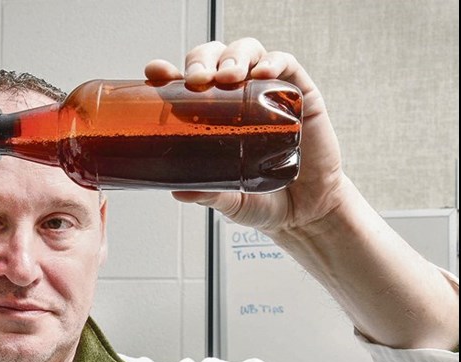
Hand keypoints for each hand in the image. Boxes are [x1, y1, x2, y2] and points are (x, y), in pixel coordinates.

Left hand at [144, 37, 346, 232]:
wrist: (305, 210)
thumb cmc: (261, 198)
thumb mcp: (228, 200)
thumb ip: (206, 194)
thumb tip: (179, 192)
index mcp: (210, 115)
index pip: (185, 83)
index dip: (168, 72)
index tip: (156, 72)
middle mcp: (236, 97)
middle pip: (213, 59)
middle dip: (202, 61)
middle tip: (197, 81)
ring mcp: (267, 91)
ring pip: (246, 52)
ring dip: (233, 57)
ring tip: (227, 77)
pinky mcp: (299, 93)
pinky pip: (286, 64)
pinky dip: (273, 61)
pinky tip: (262, 73)